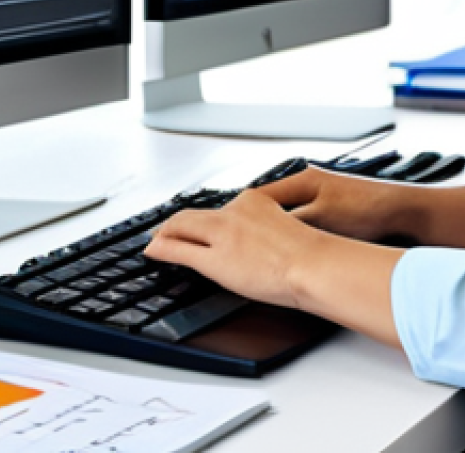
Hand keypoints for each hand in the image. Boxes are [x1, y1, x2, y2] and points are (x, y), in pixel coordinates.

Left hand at [144, 188, 320, 307]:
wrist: (312, 264)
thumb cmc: (309, 253)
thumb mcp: (288, 226)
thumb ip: (269, 226)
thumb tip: (263, 241)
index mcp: (255, 200)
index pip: (221, 208)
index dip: (204, 218)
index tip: (198, 223)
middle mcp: (235, 211)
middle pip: (196, 214)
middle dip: (176, 222)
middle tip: (164, 229)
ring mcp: (222, 233)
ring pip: (182, 226)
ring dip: (164, 233)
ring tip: (154, 240)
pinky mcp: (214, 257)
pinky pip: (178, 249)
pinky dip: (161, 248)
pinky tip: (152, 251)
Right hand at [258, 165, 409, 241]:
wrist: (401, 211)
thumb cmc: (367, 209)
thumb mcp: (321, 218)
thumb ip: (291, 223)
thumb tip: (265, 231)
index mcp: (302, 179)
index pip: (259, 196)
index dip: (243, 216)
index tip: (233, 234)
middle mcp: (308, 184)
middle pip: (270, 207)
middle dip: (259, 227)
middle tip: (246, 248)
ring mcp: (319, 197)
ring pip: (286, 217)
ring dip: (278, 233)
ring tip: (267, 251)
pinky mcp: (330, 211)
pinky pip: (302, 223)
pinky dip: (295, 235)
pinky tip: (295, 250)